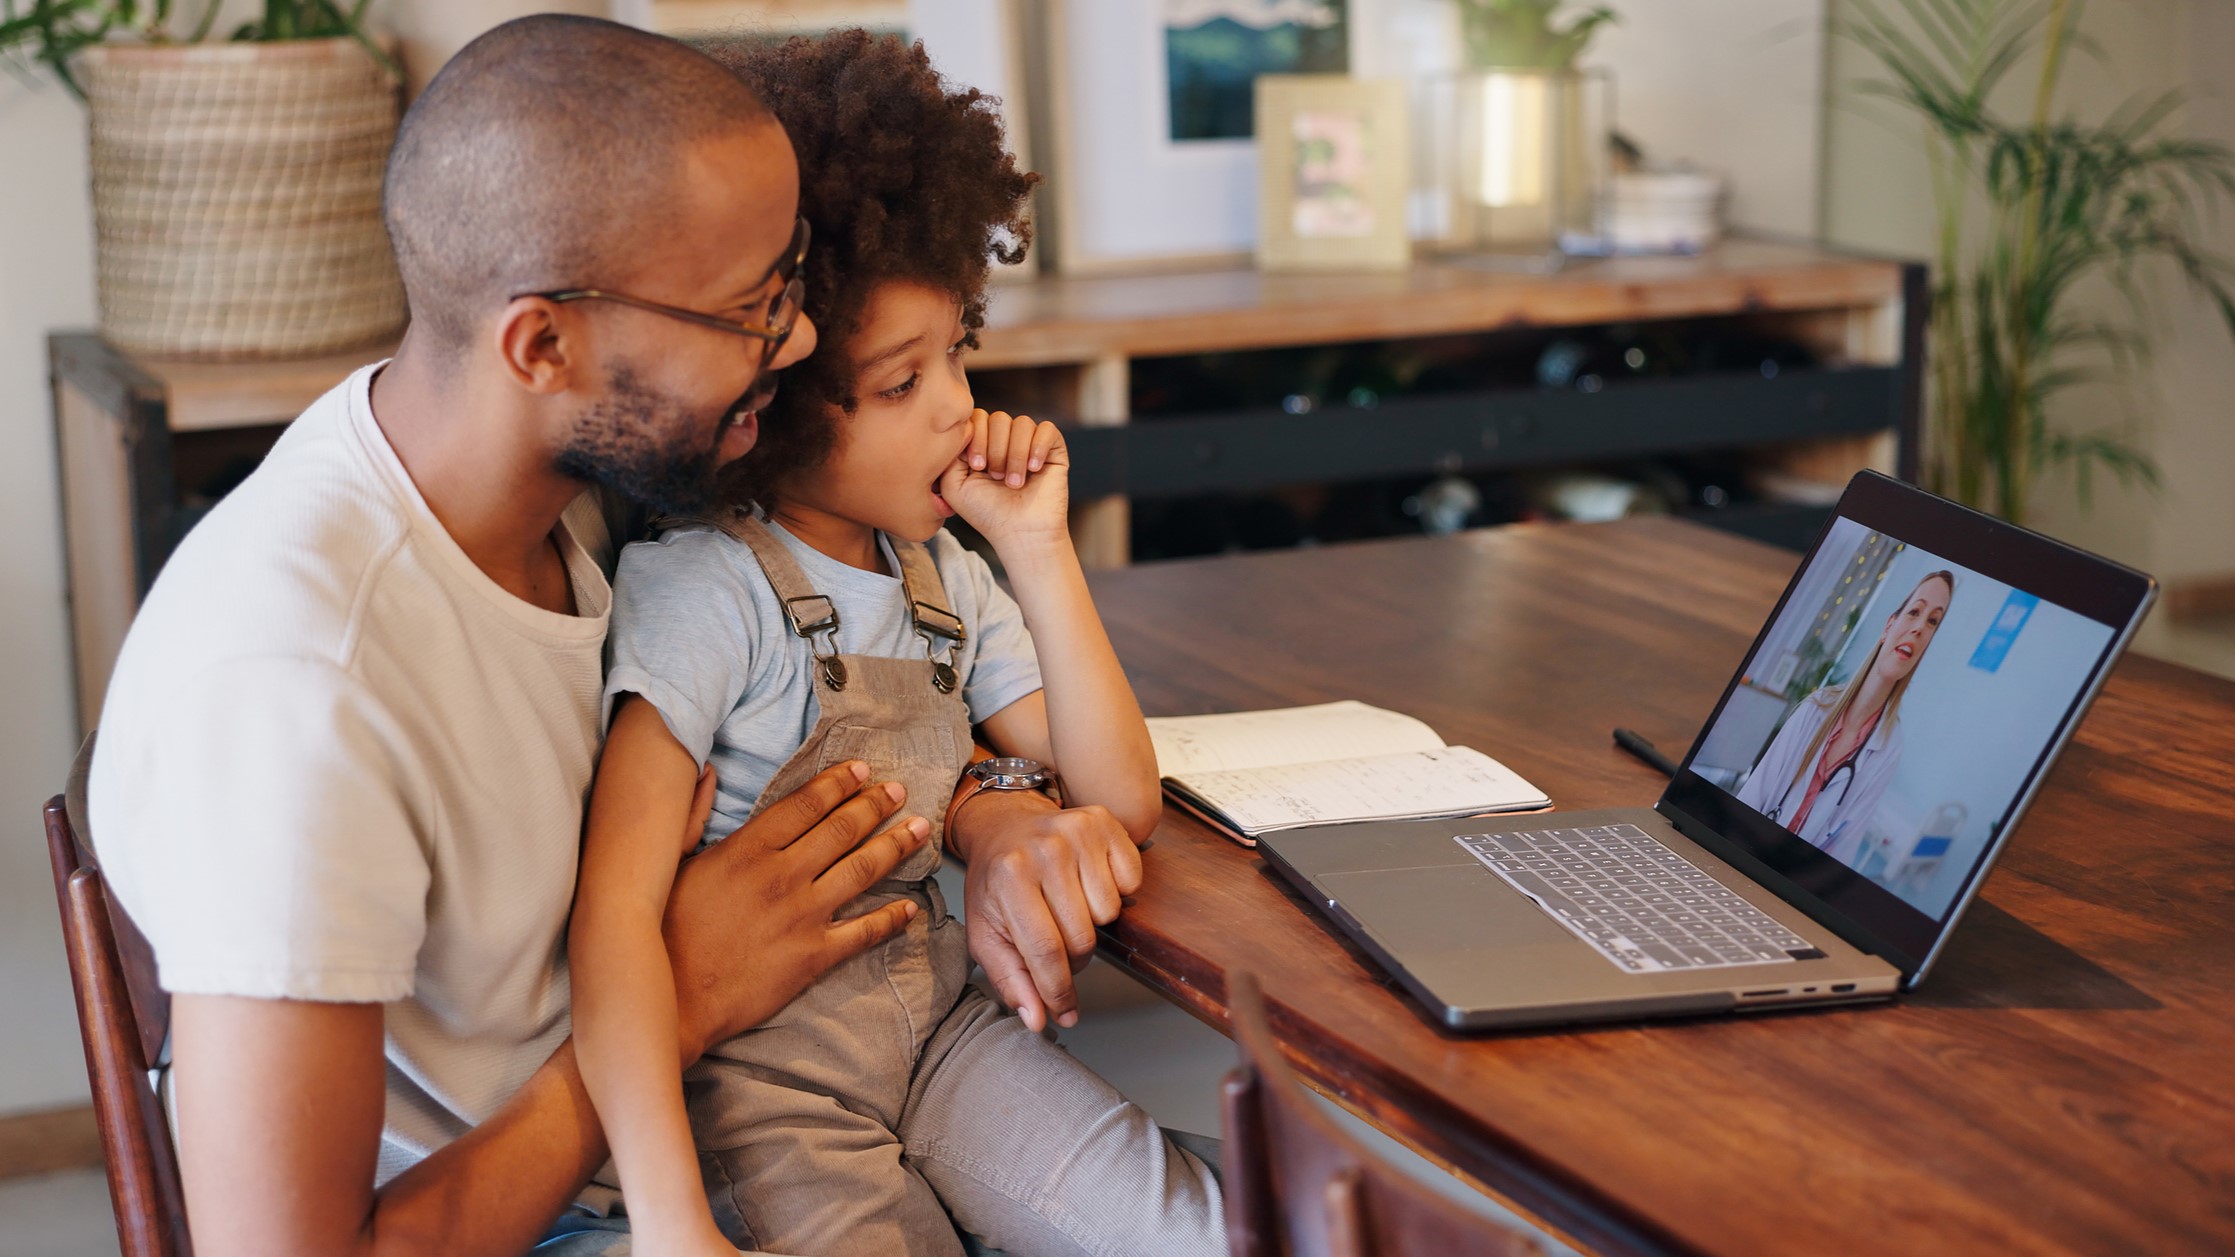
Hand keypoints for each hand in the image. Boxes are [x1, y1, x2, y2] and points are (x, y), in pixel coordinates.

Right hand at [663, 761, 930, 1058]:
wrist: (671, 1000)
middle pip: (841, 829)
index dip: (838, 783)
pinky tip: (910, 907)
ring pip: (861, 871)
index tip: (861, 769)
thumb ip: (693, 815)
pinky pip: (863, 932)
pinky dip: (891, 918)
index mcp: (747, 849)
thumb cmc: (662, 933)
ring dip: (894, 847)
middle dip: (875, 805)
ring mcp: (802, 916)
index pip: (804, 804)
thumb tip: (704, 771)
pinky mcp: (813, 957)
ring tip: (919, 830)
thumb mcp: (670, 864)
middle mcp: (782, 875)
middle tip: (899, 792)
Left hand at [938, 409, 1068, 554]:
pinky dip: (1038, 447)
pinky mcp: (1054, 450)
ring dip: (1015, 454)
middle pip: (999, 418)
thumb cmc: (987, 513)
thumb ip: (950, 453)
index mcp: (983, 444)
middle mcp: (1006, 440)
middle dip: (995, 448)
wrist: (1020, 534)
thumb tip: (963, 427)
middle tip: (996, 477)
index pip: (977, 417)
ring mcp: (1031, 444)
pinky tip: (1034, 469)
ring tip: (1014, 482)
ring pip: (1023, 423)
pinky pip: (1048, 430)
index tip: (976, 466)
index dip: (976, 437)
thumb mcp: (953, 484)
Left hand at [951, 788, 1143, 1031]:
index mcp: (1010, 878)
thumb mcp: (986, 933)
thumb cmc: (995, 884)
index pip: (1046, 951)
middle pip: (1083, 937)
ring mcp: (1078, 831)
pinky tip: (1087, 882)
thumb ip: (1010, 980)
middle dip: (1073, 956)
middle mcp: (1045, 850)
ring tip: (1068, 906)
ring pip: (1110, 912)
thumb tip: (1038, 1021)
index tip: (1064, 1012)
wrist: (1003, 826)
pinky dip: (1115, 890)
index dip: (1058, 991)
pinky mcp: (1104, 822)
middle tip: (1056, 943)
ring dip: (1092, 921)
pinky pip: (1131, 881)